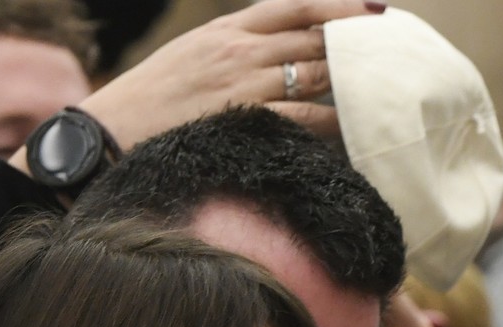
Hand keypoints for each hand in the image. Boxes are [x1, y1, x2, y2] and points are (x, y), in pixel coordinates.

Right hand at [71, 0, 383, 151]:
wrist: (106, 138)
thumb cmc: (149, 106)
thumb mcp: (191, 59)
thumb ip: (235, 52)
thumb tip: (279, 56)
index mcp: (225, 32)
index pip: (294, 5)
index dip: (340, 5)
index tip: (375, 10)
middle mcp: (239, 52)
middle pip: (316, 38)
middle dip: (358, 48)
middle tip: (395, 59)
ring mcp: (244, 86)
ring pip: (318, 75)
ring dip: (355, 85)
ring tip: (386, 97)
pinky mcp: (246, 123)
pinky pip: (307, 121)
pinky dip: (336, 125)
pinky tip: (356, 134)